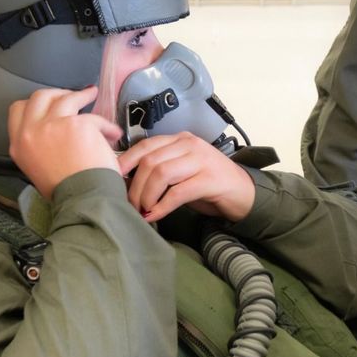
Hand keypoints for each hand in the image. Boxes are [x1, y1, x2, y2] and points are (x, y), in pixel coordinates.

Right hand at [8, 86, 122, 199]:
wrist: (83, 199)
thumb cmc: (67, 192)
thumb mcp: (39, 170)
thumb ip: (40, 148)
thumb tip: (54, 136)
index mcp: (19, 146)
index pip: (18, 110)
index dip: (35, 103)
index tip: (49, 104)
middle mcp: (31, 132)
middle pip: (39, 97)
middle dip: (56, 94)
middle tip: (71, 96)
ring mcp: (52, 125)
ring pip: (64, 98)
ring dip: (80, 95)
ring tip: (91, 94)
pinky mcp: (76, 124)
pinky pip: (93, 117)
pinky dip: (105, 124)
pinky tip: (113, 132)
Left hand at [118, 132, 255, 222]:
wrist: (244, 193)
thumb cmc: (208, 183)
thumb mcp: (182, 171)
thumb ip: (160, 169)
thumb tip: (125, 182)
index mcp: (181, 140)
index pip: (146, 145)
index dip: (125, 162)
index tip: (112, 179)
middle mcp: (190, 145)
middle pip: (150, 161)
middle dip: (134, 186)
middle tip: (130, 205)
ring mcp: (202, 160)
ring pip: (161, 174)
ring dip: (146, 196)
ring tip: (143, 211)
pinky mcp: (210, 180)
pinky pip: (177, 192)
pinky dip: (162, 206)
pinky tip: (155, 216)